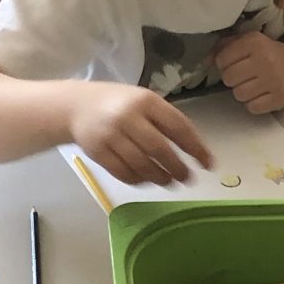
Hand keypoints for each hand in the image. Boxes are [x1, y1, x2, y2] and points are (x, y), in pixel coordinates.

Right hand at [73, 81, 212, 186]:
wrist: (76, 106)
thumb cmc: (119, 104)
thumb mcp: (144, 101)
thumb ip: (166, 120)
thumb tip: (195, 149)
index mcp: (146, 101)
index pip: (177, 127)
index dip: (195, 147)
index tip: (207, 164)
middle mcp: (128, 117)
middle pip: (159, 149)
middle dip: (177, 168)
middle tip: (188, 178)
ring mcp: (111, 136)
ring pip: (141, 164)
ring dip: (160, 177)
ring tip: (169, 181)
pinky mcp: (98, 153)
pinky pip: (123, 172)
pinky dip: (139, 180)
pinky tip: (147, 180)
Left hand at [215, 30, 283, 114]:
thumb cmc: (266, 54)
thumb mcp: (247, 42)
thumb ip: (223, 47)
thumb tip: (205, 61)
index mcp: (254, 42)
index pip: (222, 60)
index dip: (224, 64)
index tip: (235, 64)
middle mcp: (265, 60)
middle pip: (229, 79)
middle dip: (233, 79)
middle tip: (244, 76)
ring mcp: (274, 80)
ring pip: (239, 95)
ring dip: (242, 92)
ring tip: (253, 85)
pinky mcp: (280, 98)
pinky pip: (252, 107)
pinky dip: (254, 103)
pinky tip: (262, 94)